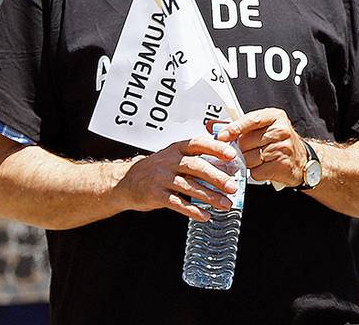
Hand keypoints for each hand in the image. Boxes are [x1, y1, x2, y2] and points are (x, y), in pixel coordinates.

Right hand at [114, 136, 241, 221]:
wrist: (126, 182)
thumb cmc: (157, 169)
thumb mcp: (174, 158)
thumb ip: (196, 160)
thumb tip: (227, 168)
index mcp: (177, 149)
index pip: (198, 144)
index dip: (216, 148)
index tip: (232, 155)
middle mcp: (169, 161)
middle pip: (196, 167)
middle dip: (217, 177)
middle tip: (233, 187)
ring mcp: (160, 178)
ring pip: (189, 186)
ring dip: (210, 196)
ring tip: (225, 204)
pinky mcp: (155, 195)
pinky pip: (177, 203)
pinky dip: (192, 210)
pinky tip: (204, 215)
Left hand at [219, 108, 306, 189]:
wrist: (302, 159)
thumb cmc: (278, 142)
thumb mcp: (263, 128)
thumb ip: (240, 127)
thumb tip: (213, 127)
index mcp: (275, 117)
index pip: (252, 120)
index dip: (234, 128)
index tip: (221, 136)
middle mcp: (281, 131)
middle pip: (246, 142)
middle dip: (239, 149)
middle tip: (242, 151)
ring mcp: (283, 148)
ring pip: (249, 158)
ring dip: (246, 162)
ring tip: (255, 159)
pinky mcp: (281, 165)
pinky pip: (256, 171)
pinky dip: (255, 172)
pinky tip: (262, 167)